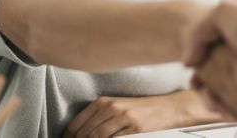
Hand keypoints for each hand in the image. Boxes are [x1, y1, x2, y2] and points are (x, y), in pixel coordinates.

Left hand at [63, 90, 219, 137]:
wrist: (167, 108)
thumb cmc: (140, 109)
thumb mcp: (117, 108)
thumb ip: (99, 118)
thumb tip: (80, 134)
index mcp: (104, 101)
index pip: (77, 124)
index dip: (69, 136)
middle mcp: (111, 107)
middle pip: (85, 133)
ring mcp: (123, 117)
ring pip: (97, 136)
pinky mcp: (135, 128)